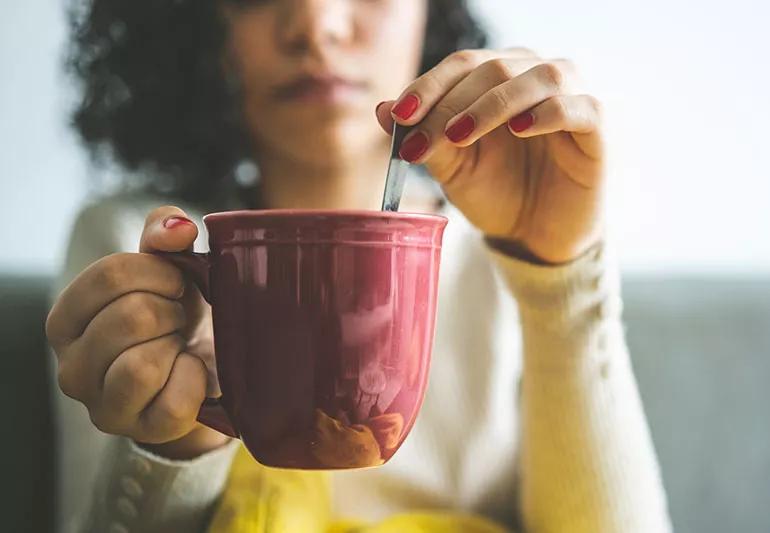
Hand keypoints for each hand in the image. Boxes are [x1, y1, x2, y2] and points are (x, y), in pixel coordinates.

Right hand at [46, 206, 228, 458]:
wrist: (204, 369)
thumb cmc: (178, 312)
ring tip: (180, 345)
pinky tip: (192, 372)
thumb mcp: (167, 266)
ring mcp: (101, 406)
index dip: (159, 272)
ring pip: (142, 365)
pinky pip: (173, 401)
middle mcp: (71, 366)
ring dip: (178, 346)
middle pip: (130, 317)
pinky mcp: (141, 431)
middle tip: (180, 320)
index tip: (176, 283)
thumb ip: (164, 233)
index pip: (109, 276)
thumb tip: (177, 228)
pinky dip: (195, 380)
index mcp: (67, 319)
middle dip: (173, 311)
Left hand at [376, 47, 605, 263]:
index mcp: (498, 78)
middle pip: (492, 67)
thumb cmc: (496, 193)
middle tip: (422, 140)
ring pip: (536, 77)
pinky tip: (518, 129)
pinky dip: (545, 113)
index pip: (461, 64)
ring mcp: (569, 96)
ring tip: (460, 134)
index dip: (428, 86)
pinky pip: (576, 106)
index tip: (398, 116)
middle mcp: (534, 76)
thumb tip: (381, 109)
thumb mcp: (453, 169)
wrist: (535, 235)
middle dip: (451, 103)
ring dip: (492, 104)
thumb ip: (425, 138)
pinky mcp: (595, 126)